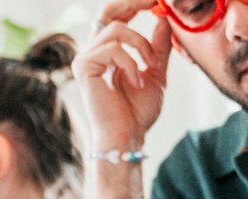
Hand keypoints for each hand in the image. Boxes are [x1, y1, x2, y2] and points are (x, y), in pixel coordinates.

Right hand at [74, 0, 171, 148]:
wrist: (127, 137)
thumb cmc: (138, 113)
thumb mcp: (156, 73)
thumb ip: (159, 47)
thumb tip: (164, 19)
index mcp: (108, 51)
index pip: (117, 16)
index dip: (135, 4)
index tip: (158, 1)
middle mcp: (93, 51)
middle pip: (108, 10)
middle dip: (134, 2)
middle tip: (157, 1)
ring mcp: (86, 58)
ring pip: (117, 29)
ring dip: (142, 45)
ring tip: (152, 66)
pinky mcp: (84, 67)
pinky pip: (113, 49)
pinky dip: (132, 63)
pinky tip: (137, 81)